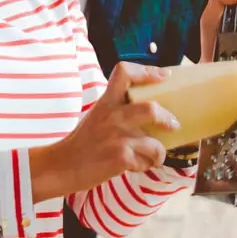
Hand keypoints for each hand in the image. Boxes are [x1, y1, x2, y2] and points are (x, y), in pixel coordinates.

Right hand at [55, 62, 177, 181]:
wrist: (63, 166)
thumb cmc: (83, 142)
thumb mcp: (97, 115)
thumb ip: (117, 109)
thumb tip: (150, 111)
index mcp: (106, 101)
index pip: (125, 73)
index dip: (148, 71)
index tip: (164, 75)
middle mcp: (112, 116)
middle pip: (151, 109)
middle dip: (167, 119)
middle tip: (173, 125)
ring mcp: (117, 137)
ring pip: (155, 144)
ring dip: (158, 153)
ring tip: (152, 156)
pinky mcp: (120, 157)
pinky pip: (147, 162)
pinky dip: (145, 166)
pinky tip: (135, 166)